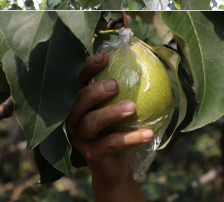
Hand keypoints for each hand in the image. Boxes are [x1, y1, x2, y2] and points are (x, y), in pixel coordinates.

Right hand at [67, 52, 149, 200]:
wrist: (115, 166)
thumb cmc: (118, 128)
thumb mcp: (121, 106)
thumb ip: (127, 86)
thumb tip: (147, 58)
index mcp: (80, 102)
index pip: (77, 81)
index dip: (86, 68)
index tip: (104, 57)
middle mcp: (74, 118)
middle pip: (78, 101)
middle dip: (94, 91)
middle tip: (115, 84)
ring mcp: (81, 138)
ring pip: (91, 122)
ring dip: (111, 113)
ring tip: (132, 106)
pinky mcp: (91, 155)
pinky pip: (111, 144)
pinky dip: (130, 138)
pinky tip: (148, 133)